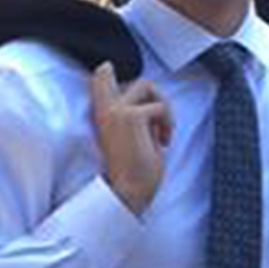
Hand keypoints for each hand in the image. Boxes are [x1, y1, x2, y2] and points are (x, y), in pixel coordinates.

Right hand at [92, 63, 171, 216]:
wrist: (126, 194)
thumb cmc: (131, 174)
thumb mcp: (130, 139)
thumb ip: (135, 118)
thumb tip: (152, 103)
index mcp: (102, 115)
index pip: (101, 76)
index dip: (115, 73)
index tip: (126, 88)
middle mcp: (106, 108)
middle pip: (134, 78)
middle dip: (156, 97)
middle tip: (160, 126)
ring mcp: (117, 110)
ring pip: (147, 84)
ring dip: (163, 108)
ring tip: (162, 134)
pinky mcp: (131, 117)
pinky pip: (159, 107)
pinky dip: (167, 123)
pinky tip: (163, 142)